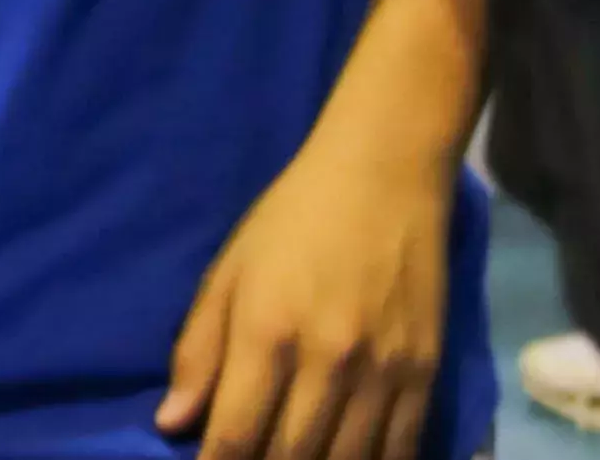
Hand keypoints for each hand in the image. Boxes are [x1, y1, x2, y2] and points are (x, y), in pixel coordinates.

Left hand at [158, 124, 451, 459]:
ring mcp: (382, 368)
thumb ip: (199, 350)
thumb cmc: (295, 217)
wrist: (387, 168)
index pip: (234, 440)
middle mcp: (327, 359)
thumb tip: (173, 423)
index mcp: (268, 334)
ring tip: (300, 458)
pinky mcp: (425, 366)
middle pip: (289, 458)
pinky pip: (401, 446)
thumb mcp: (230, 272)